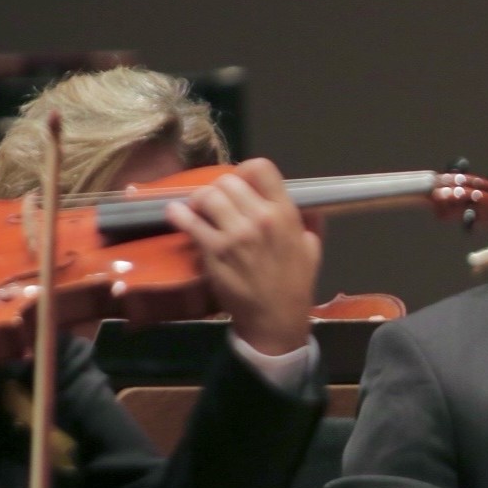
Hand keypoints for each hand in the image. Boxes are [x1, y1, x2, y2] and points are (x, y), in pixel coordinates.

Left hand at [164, 158, 320, 356]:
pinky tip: (176, 214)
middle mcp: (260, 218)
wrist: (275, 319)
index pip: (261, 168)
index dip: (245, 171)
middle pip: (228, 181)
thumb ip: (307, 222)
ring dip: (201, 201)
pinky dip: (179, 215)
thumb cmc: (294, 285)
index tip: (240, 183)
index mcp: (285, 214)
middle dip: (220, 189)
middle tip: (218, 203)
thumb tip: (307, 206)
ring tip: (200, 210)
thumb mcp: (311, 249)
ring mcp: (235, 234)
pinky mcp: (214, 250)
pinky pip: (190, 221)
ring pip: (207, 196)